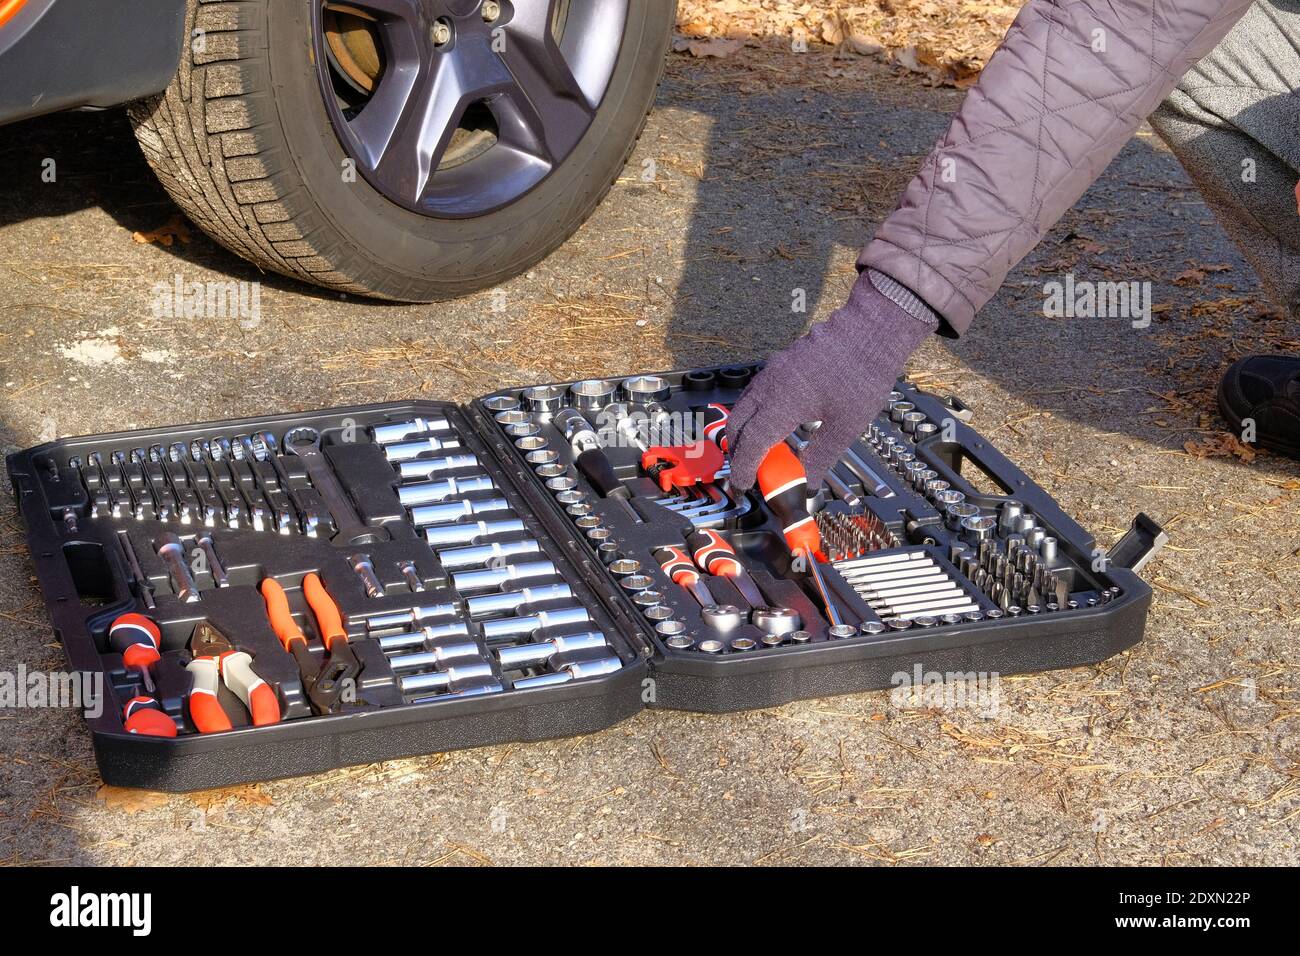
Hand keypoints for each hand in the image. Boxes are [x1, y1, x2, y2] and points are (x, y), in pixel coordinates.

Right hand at [726, 271, 936, 491]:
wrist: (871, 330)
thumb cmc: (862, 374)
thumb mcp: (846, 426)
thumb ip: (821, 457)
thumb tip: (808, 482)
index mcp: (781, 405)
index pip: (750, 444)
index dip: (744, 468)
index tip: (744, 485)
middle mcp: (769, 386)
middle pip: (737, 425)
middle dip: (737, 452)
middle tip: (748, 471)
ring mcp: (772, 372)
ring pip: (743, 407)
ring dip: (744, 431)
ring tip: (759, 451)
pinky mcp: (781, 363)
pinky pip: (755, 393)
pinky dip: (753, 413)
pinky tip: (772, 422)